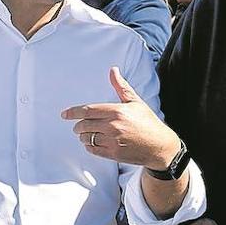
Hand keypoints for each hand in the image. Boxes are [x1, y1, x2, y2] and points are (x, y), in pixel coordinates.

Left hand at [62, 67, 180, 168]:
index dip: (73, 113)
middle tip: (80, 126)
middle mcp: (113, 126)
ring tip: (89, 134)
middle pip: (84, 125)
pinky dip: (89, 146)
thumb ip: (121, 87)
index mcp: (117, 111)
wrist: (160, 147)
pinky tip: (94, 143)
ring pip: (86, 138)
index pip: (88, 111)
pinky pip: (92, 149)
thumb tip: (113, 70)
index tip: (64, 115)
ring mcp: (112, 141)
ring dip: (84, 136)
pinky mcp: (113, 154)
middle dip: (79, 126)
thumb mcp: (135, 102)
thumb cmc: (148, 122)